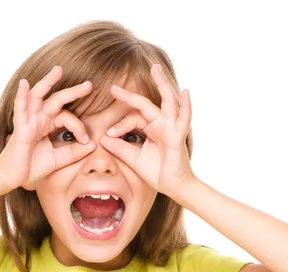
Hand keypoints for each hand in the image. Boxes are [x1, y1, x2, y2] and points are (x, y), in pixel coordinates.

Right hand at [0, 66, 95, 190]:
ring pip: (38, 97)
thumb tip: (92, 144)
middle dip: (72, 91)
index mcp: (46, 125)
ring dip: (47, 82)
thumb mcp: (58, 160)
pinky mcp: (20, 129)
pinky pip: (20, 109)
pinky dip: (22, 96)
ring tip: (58, 70)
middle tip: (89, 84)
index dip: (79, 127)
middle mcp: (38, 119)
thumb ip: (74, 152)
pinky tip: (25, 83)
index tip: (85, 141)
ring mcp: (28, 122)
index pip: (67, 117)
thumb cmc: (31, 168)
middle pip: (56, 100)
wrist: (11, 179)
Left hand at [98, 64, 194, 198]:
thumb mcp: (133, 158)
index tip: (108, 134)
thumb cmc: (157, 172)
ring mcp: (171, 127)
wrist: (173, 187)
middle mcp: (161, 124)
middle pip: (145, 104)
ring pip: (166, 101)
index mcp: (151, 128)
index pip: (133, 118)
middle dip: (129, 95)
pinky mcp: (178, 136)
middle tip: (113, 86)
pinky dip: (186, 105)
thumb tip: (101, 138)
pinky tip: (185, 92)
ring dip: (161, 84)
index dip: (119, 125)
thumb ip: (119, 148)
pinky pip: (184, 118)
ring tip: (155, 68)